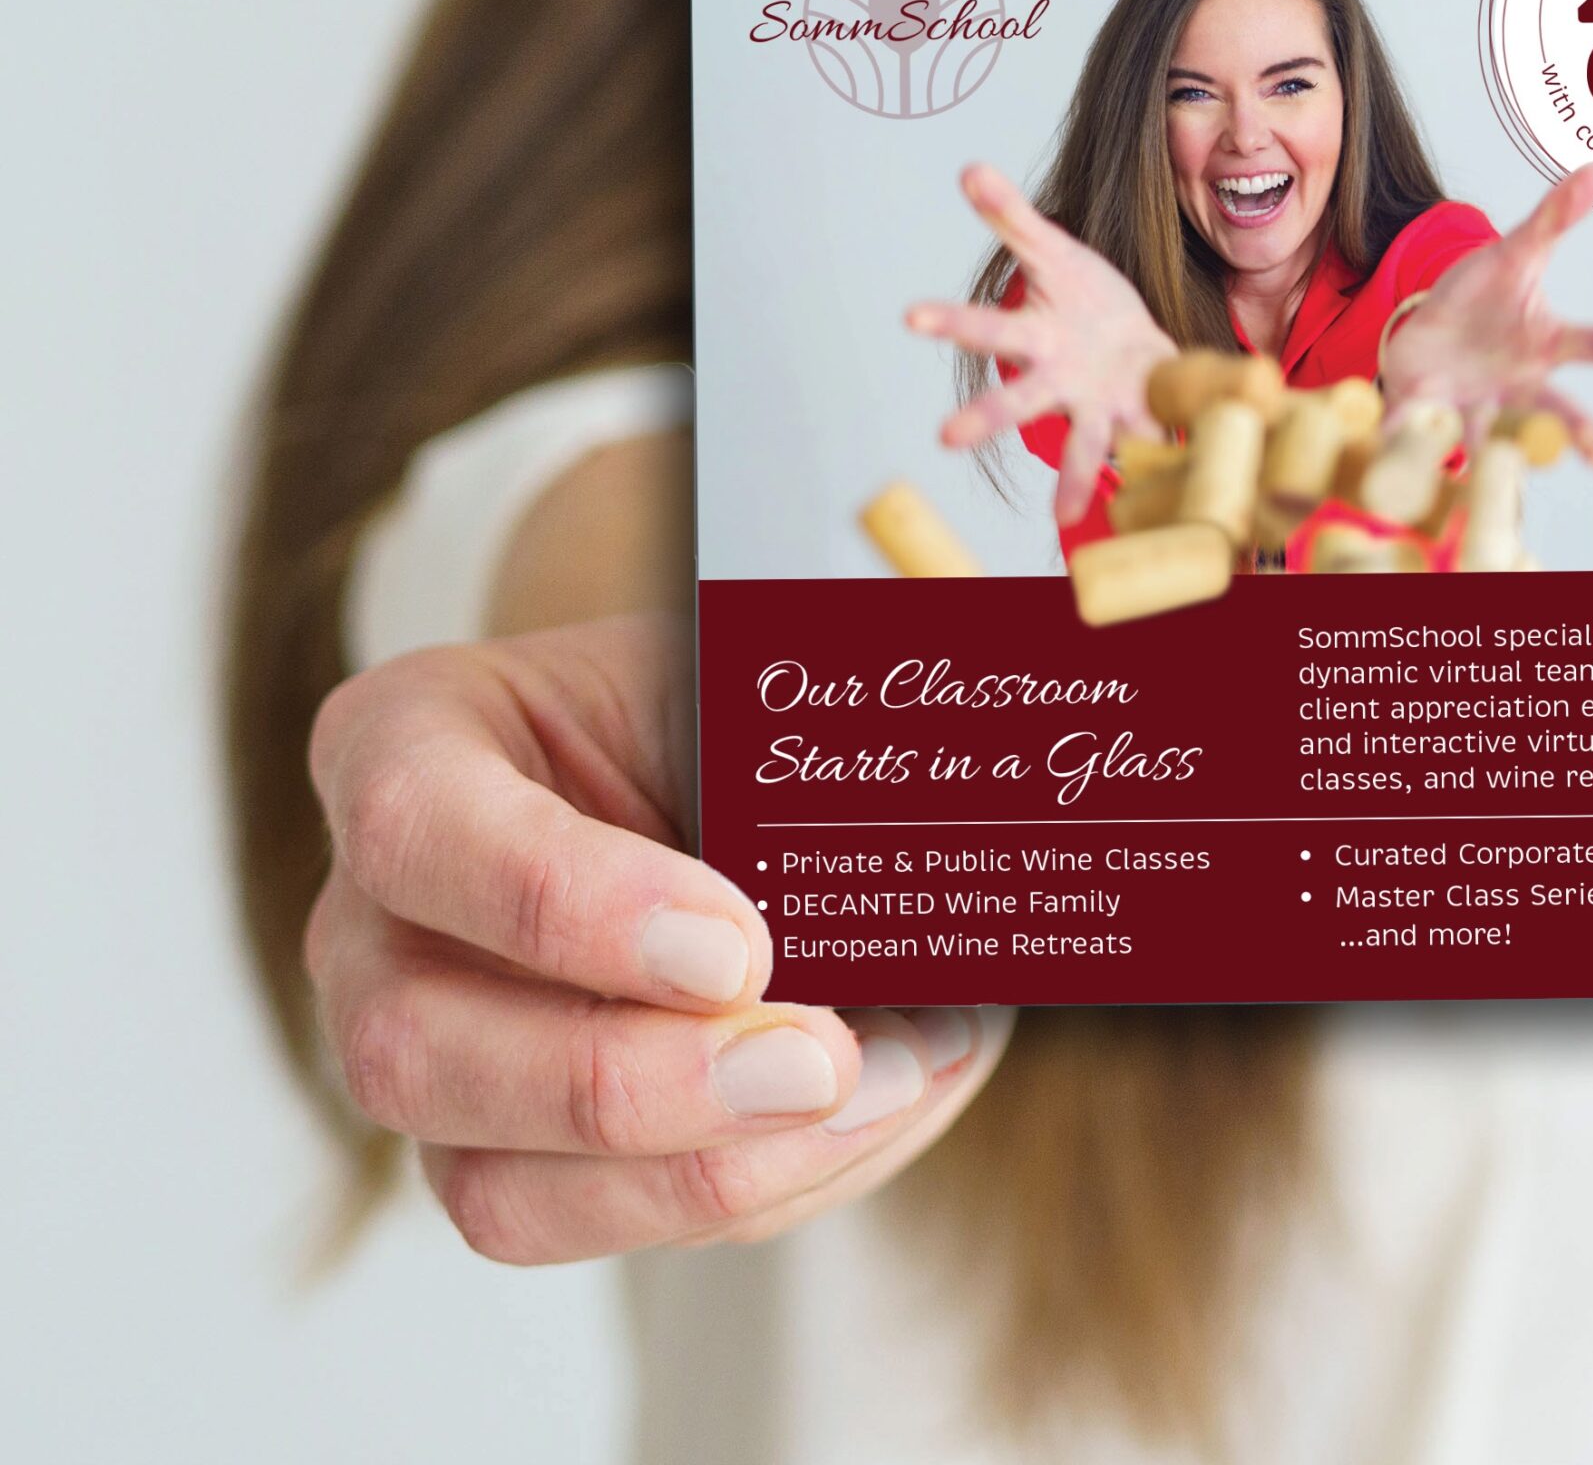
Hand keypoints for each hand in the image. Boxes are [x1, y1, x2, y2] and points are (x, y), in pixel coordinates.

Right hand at [304, 612, 1009, 1261]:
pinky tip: (875, 1110)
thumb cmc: (698, 702)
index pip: (415, 829)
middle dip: (634, 1084)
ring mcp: (423, 1059)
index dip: (568, 904)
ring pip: (495, 1188)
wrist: (703, 759)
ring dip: (707, 1169)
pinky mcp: (506, 1161)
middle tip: (817, 1059)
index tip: (738, 943)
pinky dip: (757, 1184)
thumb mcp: (728, 666)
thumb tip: (921, 807)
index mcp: (400, 747)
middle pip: (418, 1050)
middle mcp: (373, 922)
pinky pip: (602, 1225)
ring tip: (877, 1091)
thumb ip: (778, 731)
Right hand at [906, 164, 1177, 521]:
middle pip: (1019, 398)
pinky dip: (1159, 461)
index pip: (986, 325)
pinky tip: (1167, 478)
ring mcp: (1100, 405)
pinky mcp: (1143, 419)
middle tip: (945, 438)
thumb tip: (969, 167)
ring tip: (1065, 517)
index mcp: (1035, 335)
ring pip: (1084, 442)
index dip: (948, 320)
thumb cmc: (1085, 299)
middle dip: (984, 417)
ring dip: (1076, 476)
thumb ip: (1011, 215)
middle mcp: (1058, 381)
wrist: (1135, 346)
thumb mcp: (1053, 251)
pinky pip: (1152, 444)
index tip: (909, 316)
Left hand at [1376, 164, 1592, 464]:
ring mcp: (1474, 405)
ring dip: (1486, 454)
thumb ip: (1552, 219)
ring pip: (1487, 437)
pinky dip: (1404, 438)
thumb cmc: (1482, 296)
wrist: (1427, 334)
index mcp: (1546, 344)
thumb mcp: (1512, 253)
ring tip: (1487, 472)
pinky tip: (1393, 454)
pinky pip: (1415, 429)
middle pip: (1554, 410)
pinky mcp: (1427, 414)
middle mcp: (1519, 386)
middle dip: (1578, 432)